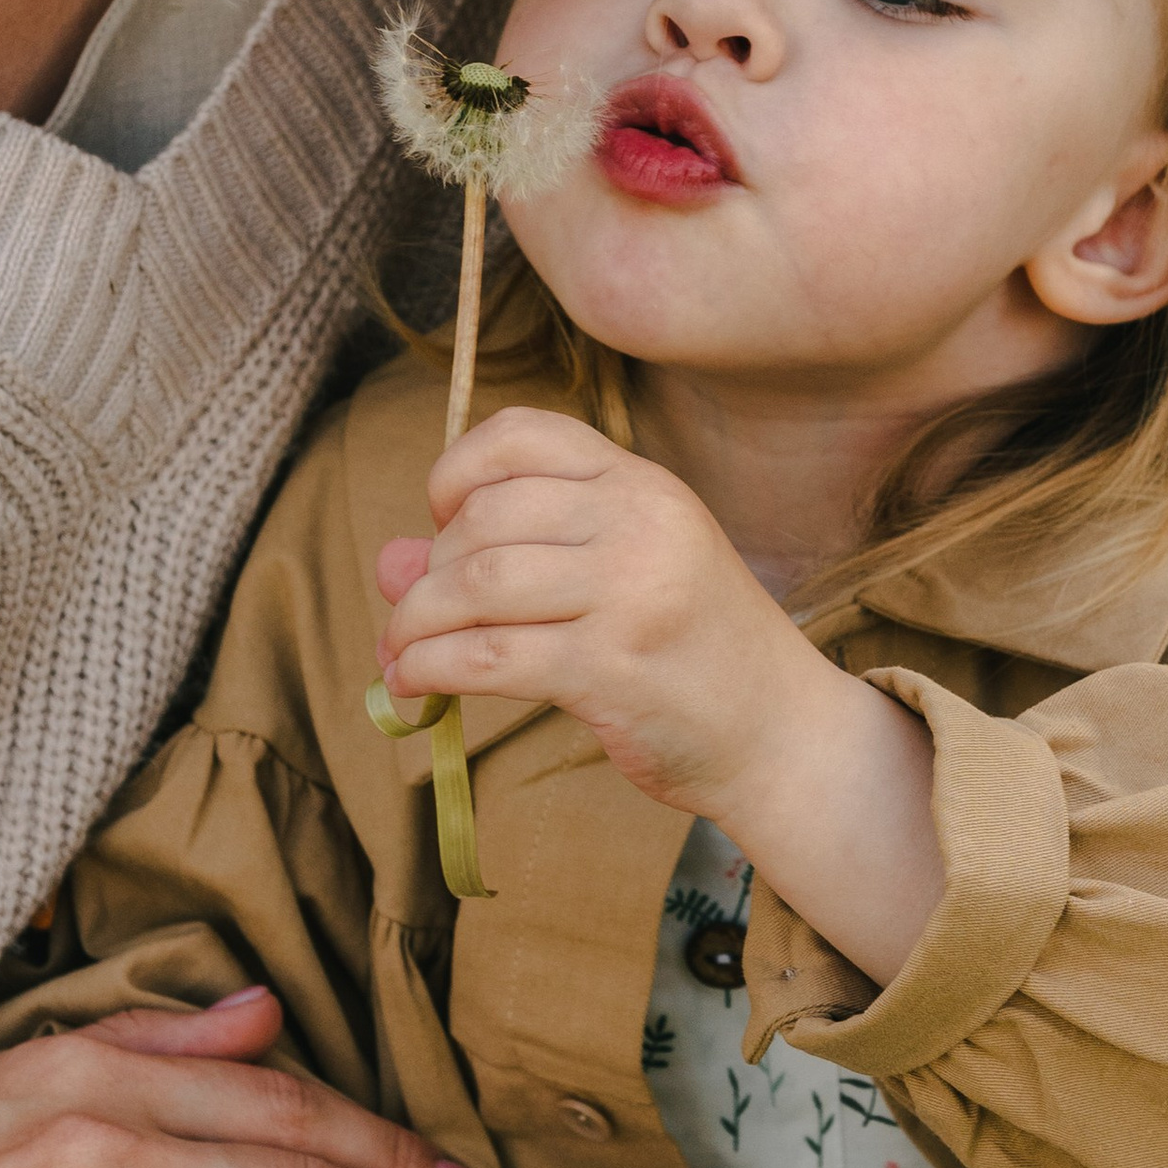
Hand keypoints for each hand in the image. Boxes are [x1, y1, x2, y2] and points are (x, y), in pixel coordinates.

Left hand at [375, 409, 942, 977]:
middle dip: (428, 572)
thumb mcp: (615, 578)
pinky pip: (489, 656)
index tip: (440, 521)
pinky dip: (431, 669)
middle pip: (484, 518)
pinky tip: (415, 686)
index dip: (457, 472)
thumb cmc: (692, 653)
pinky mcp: (613, 667)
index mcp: (642, 484)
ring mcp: (630, 592)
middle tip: (414, 617)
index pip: (522, 435)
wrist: (780, 733)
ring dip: (415, 623)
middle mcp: (639, 521)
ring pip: (477, 583)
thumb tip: (387, 561)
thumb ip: (508, 558)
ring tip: (400, 654)